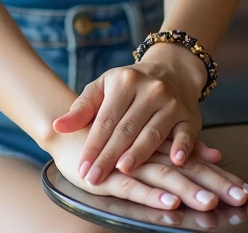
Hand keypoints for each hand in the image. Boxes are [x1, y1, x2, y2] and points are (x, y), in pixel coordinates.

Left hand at [50, 61, 247, 205]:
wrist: (172, 69)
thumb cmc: (130, 84)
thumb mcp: (104, 87)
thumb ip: (82, 108)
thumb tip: (57, 127)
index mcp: (125, 82)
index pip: (105, 119)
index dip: (93, 145)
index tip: (82, 168)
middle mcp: (150, 91)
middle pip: (126, 129)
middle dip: (109, 156)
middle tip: (94, 178)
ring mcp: (171, 103)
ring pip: (153, 133)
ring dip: (139, 153)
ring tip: (124, 171)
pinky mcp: (190, 116)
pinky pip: (186, 134)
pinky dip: (182, 147)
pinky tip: (175, 161)